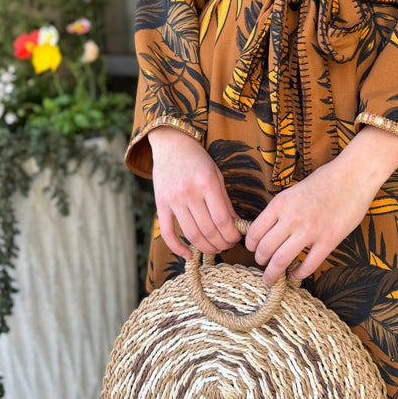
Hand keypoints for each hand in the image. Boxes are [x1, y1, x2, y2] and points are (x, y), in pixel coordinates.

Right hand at [148, 127, 240, 257]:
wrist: (170, 144)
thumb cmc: (197, 158)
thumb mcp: (216, 174)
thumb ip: (225, 200)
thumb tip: (236, 224)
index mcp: (207, 183)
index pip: (222, 218)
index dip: (231, 234)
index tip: (237, 238)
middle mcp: (189, 192)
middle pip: (208, 230)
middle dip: (221, 243)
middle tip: (228, 245)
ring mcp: (173, 199)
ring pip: (191, 234)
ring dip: (205, 247)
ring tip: (214, 249)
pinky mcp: (160, 205)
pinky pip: (167, 233)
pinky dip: (177, 248)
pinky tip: (188, 255)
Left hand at [245, 126, 397, 284]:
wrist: (354, 175)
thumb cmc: (325, 180)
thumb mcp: (294, 190)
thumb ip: (281, 209)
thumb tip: (269, 229)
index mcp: (280, 203)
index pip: (255, 231)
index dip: (251, 245)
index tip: (252, 249)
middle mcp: (291, 218)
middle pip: (265, 249)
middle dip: (260, 261)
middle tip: (261, 265)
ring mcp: (310, 230)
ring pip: (281, 260)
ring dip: (272, 273)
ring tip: (271, 278)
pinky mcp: (329, 240)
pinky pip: (308, 265)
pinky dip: (298, 274)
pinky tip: (295, 275)